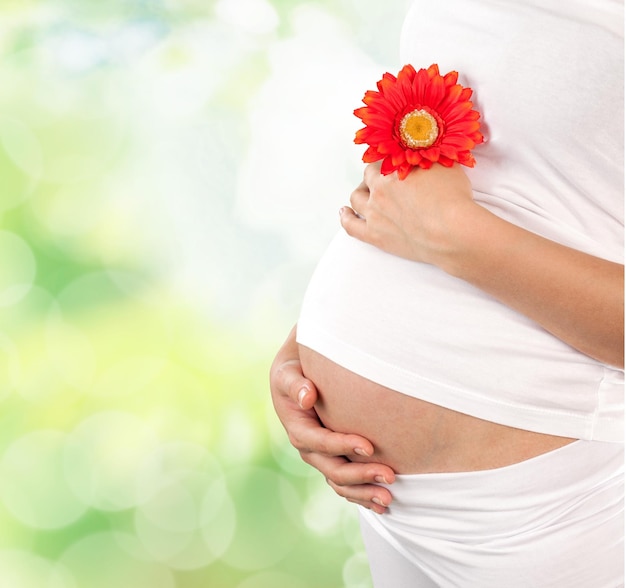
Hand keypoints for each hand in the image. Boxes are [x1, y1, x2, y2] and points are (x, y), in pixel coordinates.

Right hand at [270, 326, 395, 512]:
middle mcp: (310, 450)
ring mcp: (322, 458)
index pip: (321, 443)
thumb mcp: (288, 374)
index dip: (344, 446)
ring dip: (365, 493)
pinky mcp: (333, 461)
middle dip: (362, 475)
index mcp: (299, 430)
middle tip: (390, 476)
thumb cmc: (294, 373)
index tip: (369, 447)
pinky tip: (383, 504)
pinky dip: (363, 495)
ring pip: (341, 484)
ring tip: (390, 499)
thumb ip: (296, 384)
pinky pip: (347, 485)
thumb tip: (307, 397)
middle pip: (334, 470)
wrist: (296, 380)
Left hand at [340, 162, 474, 264]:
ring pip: (356, 198)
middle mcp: (379, 190)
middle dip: (374, 176)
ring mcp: (374, 214)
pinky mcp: (376, 236)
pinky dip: (346, 218)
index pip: (383, 160)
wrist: (452, 232)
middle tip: (382, 178)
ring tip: (362, 193)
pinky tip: (345, 213)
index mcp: (393, 171)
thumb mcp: (444, 165)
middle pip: (368, 178)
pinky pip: (351, 226)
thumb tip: (427, 146)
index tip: (392, 162)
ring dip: (359, 194)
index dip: (388, 161)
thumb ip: (429, 156)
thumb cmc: (453, 200)